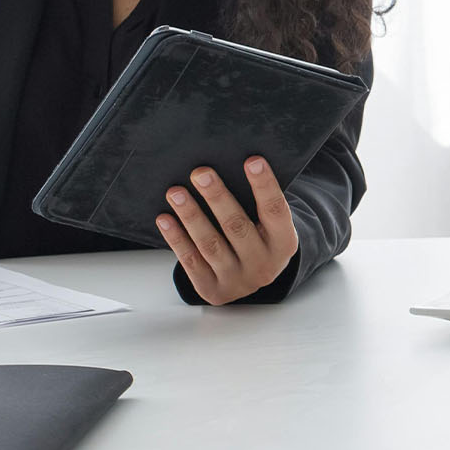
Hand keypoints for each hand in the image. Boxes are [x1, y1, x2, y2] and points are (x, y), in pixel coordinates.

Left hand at [157, 157, 297, 304]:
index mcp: (284, 243)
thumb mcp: (270, 226)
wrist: (251, 280)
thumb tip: (228, 169)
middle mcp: (263, 264)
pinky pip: (191, 261)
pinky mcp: (211, 289)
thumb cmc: (259, 239)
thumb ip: (258, 205)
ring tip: (176, 192)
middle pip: (237, 227)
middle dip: (217, 197)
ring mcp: (236, 279)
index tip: (252, 160)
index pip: (275, 210)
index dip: (264, 185)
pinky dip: (176, 238)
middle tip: (200, 173)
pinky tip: (166, 219)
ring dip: (191, 215)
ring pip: (210, 244)